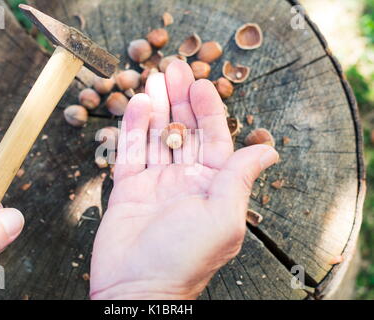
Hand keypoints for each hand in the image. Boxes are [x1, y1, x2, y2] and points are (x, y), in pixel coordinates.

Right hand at [90, 61, 278, 298]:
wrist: (137, 289)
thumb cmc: (184, 258)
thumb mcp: (223, 217)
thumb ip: (239, 178)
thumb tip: (269, 151)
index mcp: (211, 187)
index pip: (212, 139)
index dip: (207, 109)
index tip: (200, 82)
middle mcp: (184, 182)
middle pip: (182, 131)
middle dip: (179, 99)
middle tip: (173, 68)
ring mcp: (154, 184)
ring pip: (156, 136)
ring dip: (156, 107)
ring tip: (154, 78)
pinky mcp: (127, 189)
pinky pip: (130, 152)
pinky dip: (132, 128)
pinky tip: (138, 104)